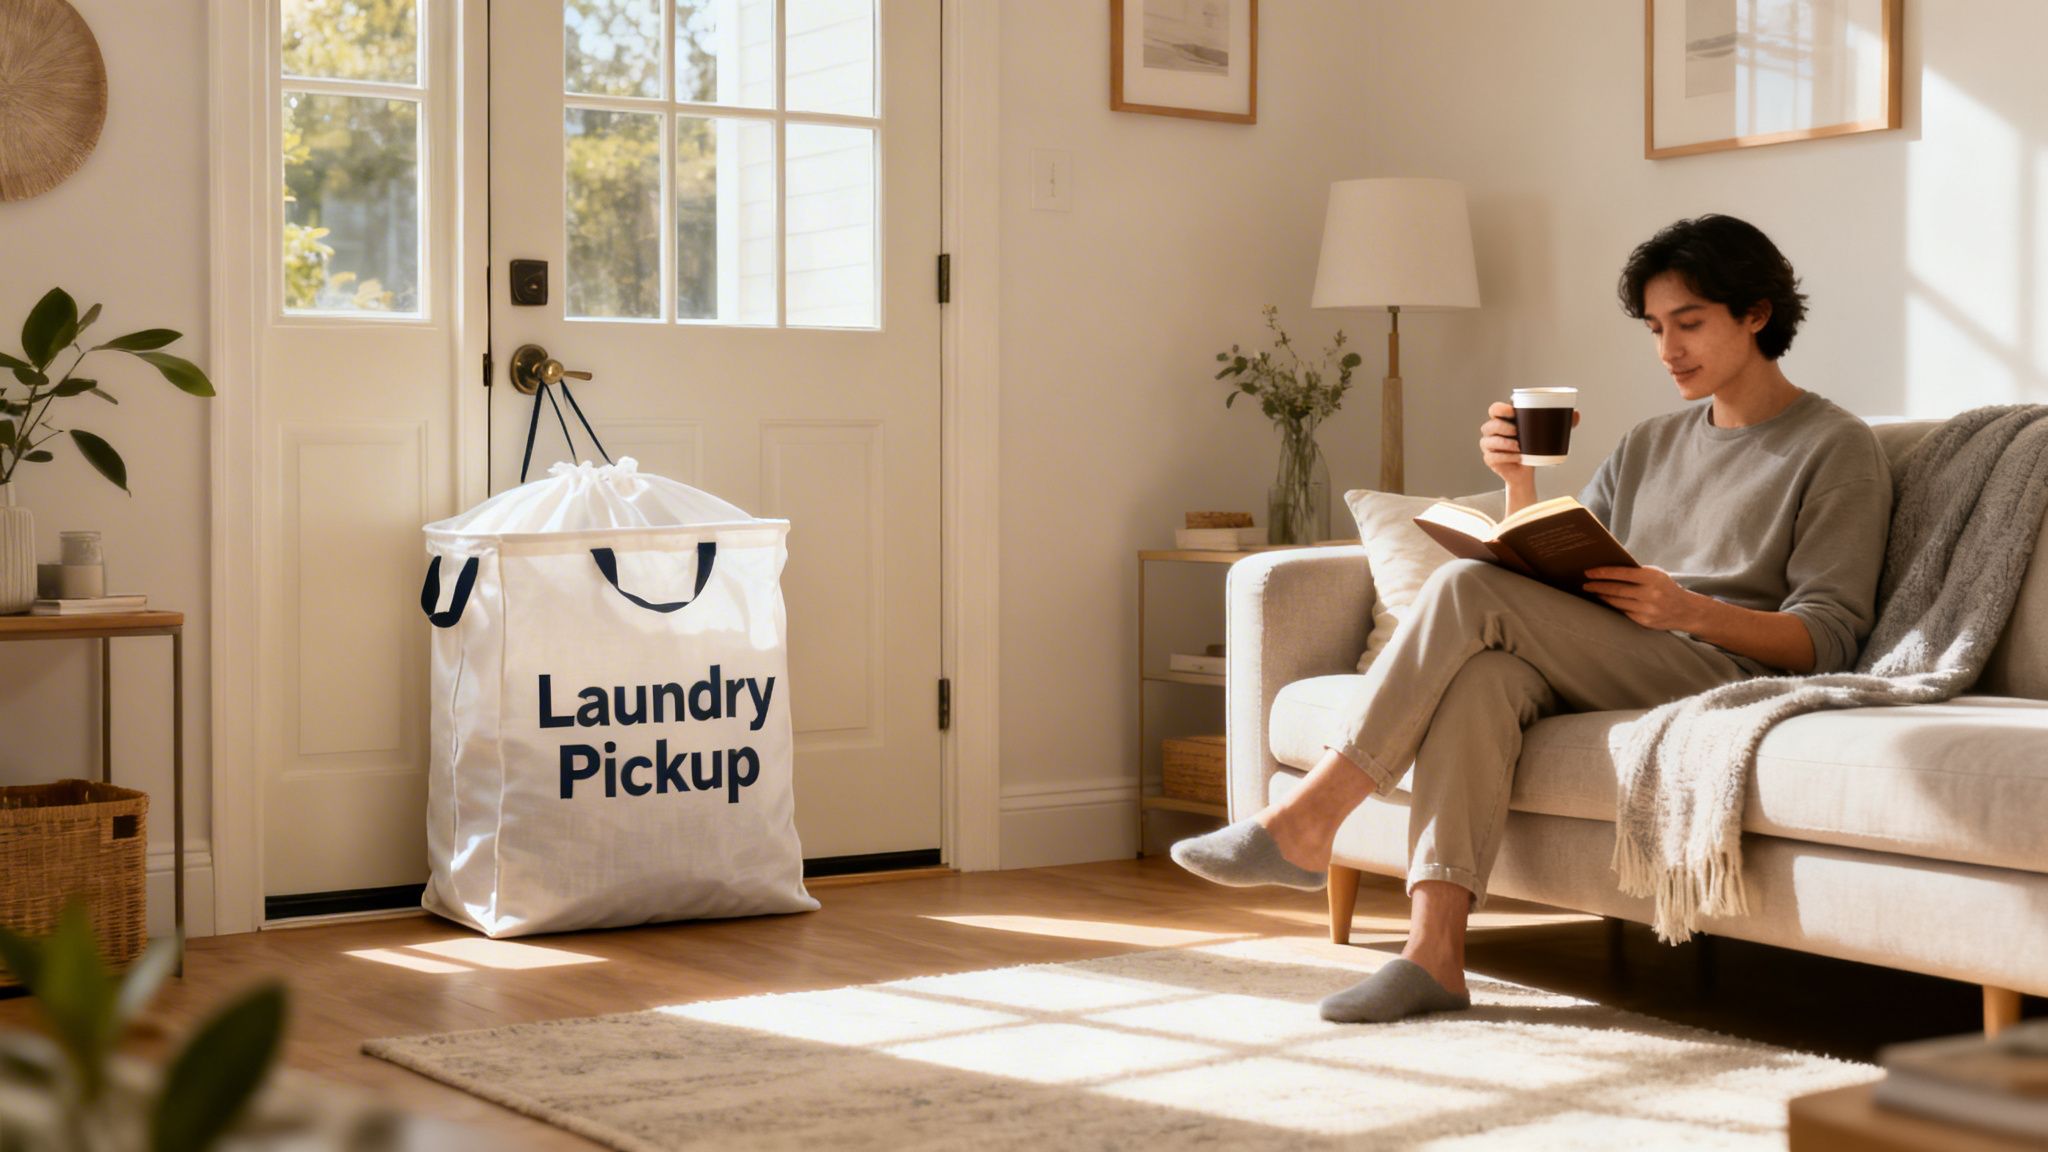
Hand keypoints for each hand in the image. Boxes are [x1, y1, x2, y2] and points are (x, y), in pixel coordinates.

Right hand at [1480, 403, 1581, 483]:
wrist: (1526, 471)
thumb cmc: (1533, 447)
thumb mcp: (1546, 433)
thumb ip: (1560, 422)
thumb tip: (1576, 414)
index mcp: (1503, 419)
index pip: (1494, 409)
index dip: (1500, 409)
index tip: (1514, 412)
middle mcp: (1492, 431)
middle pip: (1489, 425)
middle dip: (1502, 427)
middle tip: (1517, 431)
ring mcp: (1488, 446)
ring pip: (1489, 441)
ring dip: (1503, 443)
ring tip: (1518, 446)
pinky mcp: (1490, 459)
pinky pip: (1493, 457)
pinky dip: (1505, 457)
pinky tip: (1516, 456)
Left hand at [1583, 565, 1703, 631]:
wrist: (1686, 610)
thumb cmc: (1665, 587)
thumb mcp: (1656, 575)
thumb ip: (1637, 572)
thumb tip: (1608, 569)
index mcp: (1653, 577)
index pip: (1622, 573)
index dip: (1603, 573)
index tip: (1589, 572)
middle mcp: (1651, 593)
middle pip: (1617, 589)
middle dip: (1598, 586)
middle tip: (1585, 584)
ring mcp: (1647, 609)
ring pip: (1617, 602)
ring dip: (1602, 596)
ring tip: (1592, 591)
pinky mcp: (1644, 621)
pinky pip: (1623, 611)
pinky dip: (1613, 606)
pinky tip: (1605, 601)